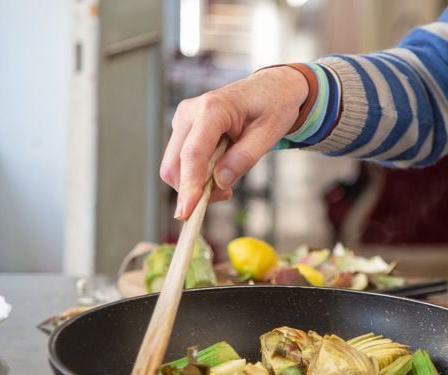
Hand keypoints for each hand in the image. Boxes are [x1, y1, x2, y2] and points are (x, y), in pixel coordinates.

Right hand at [160, 66, 307, 219]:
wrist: (270, 88)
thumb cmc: (273, 106)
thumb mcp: (269, 134)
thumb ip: (244, 158)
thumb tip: (220, 182)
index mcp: (213, 109)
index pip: (193, 154)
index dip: (189, 186)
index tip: (187, 213)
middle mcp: (190, 112)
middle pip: (174, 164)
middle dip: (192, 189)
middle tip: (226, 193)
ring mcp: (183, 119)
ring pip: (174, 166)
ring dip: (195, 184)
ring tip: (227, 180)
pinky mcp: (184, 129)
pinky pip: (181, 161)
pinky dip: (195, 175)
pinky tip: (219, 170)